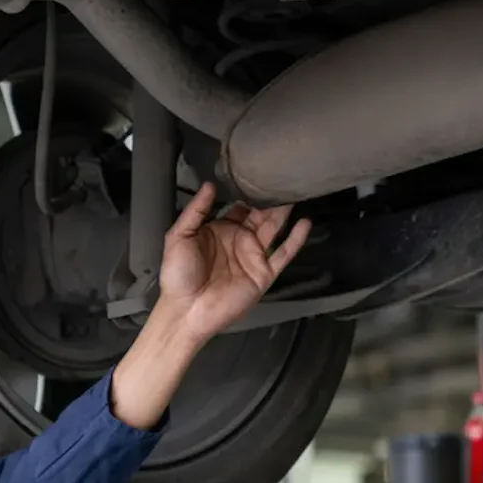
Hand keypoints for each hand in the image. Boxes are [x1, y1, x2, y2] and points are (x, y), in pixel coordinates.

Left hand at [152, 181, 311, 345]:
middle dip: (271, 197)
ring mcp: (253, 256)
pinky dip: (295, 240)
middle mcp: (239, 240)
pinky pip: (283, 254)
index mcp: (219, 229)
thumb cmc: (178, 276)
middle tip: (284, 176)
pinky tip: (305, 223)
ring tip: (297, 190)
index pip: (239, 205)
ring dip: (285, 212)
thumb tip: (209, 184)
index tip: (260, 171)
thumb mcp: (178, 237)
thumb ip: (195, 211)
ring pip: (274, 228)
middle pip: (260, 214)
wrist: (186, 311)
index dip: (249, 191)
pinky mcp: (263, 274)